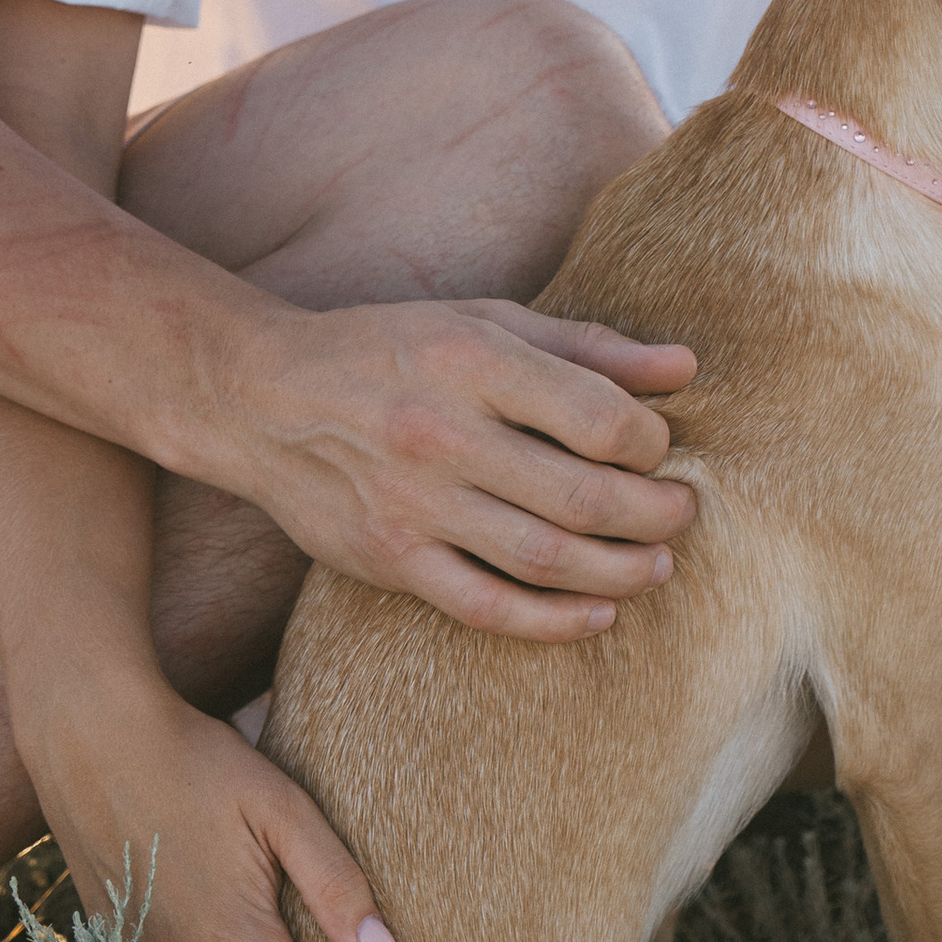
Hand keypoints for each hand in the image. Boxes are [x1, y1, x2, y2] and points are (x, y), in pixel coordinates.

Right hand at [213, 295, 698, 639]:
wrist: (257, 396)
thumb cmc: (387, 348)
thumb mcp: (482, 320)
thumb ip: (587, 345)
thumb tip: (685, 366)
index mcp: (472, 360)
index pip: (597, 417)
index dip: (649, 441)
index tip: (656, 447)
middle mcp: (443, 434)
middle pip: (582, 496)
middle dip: (654, 514)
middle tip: (681, 513)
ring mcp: (413, 505)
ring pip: (544, 559)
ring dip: (620, 570)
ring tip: (657, 564)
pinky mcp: (389, 559)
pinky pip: (486, 606)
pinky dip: (553, 621)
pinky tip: (598, 612)